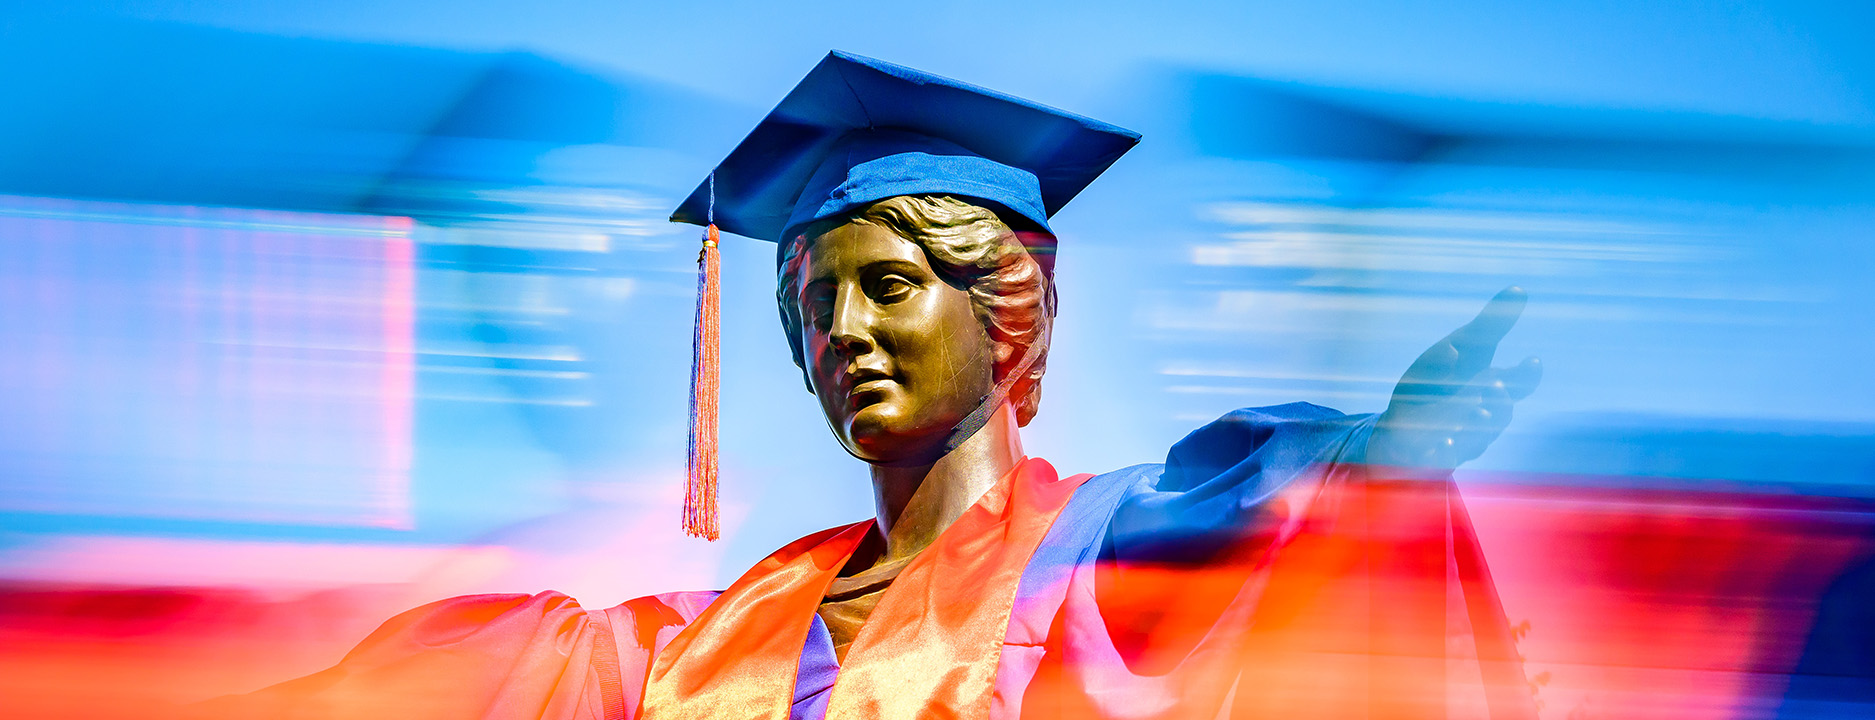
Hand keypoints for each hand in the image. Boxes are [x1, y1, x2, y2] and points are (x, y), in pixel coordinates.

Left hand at [1367, 286, 1541, 470]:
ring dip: (1478, 424)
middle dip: (1499, 399)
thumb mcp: (1461, 347)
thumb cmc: (1439, 382)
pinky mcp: (1433, 457)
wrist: (1403, 428)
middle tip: (1494, 383)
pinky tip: (1442, 443)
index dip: (1526, 375)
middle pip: (1500, 412)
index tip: (1530, 360)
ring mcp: (1459, 439)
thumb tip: (1519, 289)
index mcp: (1489, 387)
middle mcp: (1480, 416)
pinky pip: (1442, 458)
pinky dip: (1445, 451)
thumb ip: (1490, 325)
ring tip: (1475, 412)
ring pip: (1478, 437)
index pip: (1518, 383)